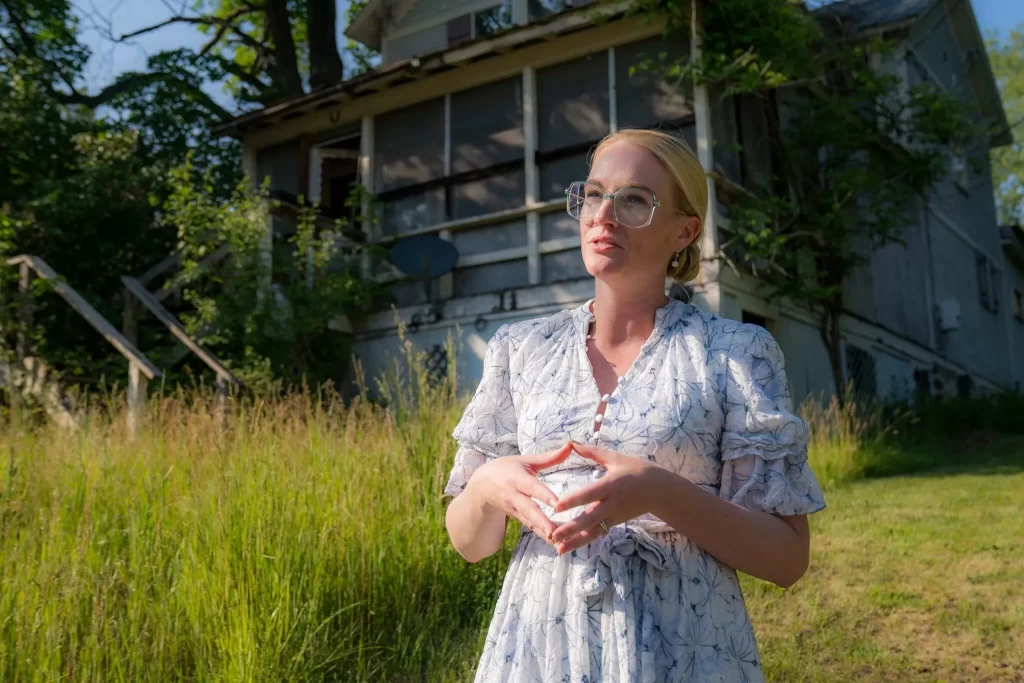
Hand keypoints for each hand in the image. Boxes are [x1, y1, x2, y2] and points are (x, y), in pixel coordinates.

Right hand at [467, 442, 572, 544]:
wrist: (481, 487)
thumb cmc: (507, 469)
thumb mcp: (525, 461)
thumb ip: (549, 457)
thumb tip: (570, 446)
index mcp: (517, 478)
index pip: (531, 487)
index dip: (543, 494)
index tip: (556, 503)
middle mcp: (514, 496)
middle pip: (528, 509)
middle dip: (541, 521)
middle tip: (554, 531)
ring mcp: (515, 510)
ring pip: (530, 523)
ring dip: (544, 532)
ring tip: (558, 542)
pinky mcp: (518, 519)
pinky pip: (532, 529)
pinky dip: (544, 537)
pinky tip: (558, 545)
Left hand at [549, 442, 663, 554]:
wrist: (660, 490)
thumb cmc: (638, 470)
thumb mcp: (616, 458)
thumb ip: (592, 452)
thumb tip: (571, 443)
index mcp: (611, 485)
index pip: (590, 494)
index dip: (574, 500)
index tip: (557, 506)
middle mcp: (611, 503)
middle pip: (589, 518)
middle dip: (571, 528)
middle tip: (553, 535)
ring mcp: (614, 516)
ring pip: (593, 531)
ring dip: (575, 540)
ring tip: (558, 549)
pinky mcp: (615, 523)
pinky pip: (598, 533)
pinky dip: (583, 540)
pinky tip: (569, 546)